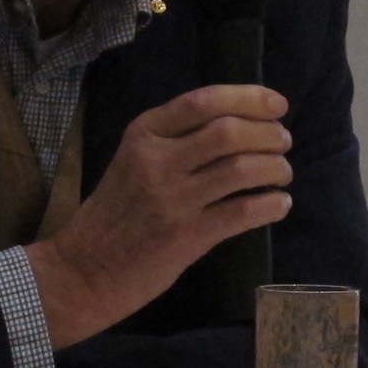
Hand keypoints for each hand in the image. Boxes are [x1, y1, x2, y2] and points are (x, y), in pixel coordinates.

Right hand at [26, 84, 292, 349]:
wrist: (84, 270)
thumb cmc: (116, 213)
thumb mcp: (134, 160)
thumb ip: (177, 140)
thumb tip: (242, 124)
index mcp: (143, 135)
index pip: (204, 101)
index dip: (248, 98)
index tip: (277, 104)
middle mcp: (157, 161)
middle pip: (229, 132)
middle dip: (268, 133)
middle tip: (283, 141)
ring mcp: (172, 200)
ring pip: (241, 169)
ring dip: (274, 167)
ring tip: (282, 173)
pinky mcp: (187, 237)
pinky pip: (242, 212)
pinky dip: (271, 205)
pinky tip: (279, 204)